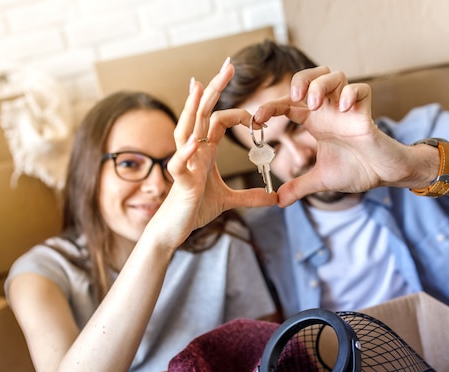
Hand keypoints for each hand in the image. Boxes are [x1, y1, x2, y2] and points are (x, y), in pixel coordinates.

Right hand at [147, 59, 276, 248]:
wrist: (175, 230)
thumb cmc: (194, 209)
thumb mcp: (229, 201)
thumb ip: (251, 197)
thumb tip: (274, 197)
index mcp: (204, 151)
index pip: (218, 119)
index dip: (237, 112)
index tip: (257, 115)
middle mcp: (193, 151)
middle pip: (201, 113)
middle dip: (214, 89)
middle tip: (228, 65)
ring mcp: (184, 164)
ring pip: (185, 129)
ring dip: (192, 109)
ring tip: (198, 87)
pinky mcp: (179, 182)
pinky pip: (180, 164)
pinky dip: (186, 153)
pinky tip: (194, 143)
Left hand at [253, 66, 413, 206]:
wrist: (382, 176)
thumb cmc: (355, 170)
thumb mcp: (320, 180)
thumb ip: (299, 187)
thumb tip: (278, 201)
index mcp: (315, 122)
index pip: (289, 104)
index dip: (271, 107)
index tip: (257, 120)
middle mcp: (329, 111)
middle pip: (313, 76)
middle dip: (300, 80)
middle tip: (293, 96)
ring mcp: (347, 110)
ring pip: (335, 76)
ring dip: (322, 84)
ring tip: (315, 104)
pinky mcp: (366, 114)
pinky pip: (362, 90)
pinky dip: (351, 93)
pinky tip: (343, 108)